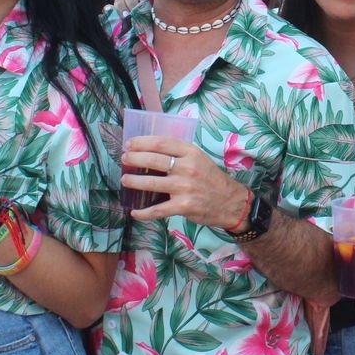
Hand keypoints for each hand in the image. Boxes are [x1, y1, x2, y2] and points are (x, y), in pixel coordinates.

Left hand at [123, 135, 248, 229]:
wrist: (231, 202)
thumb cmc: (212, 179)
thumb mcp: (199, 159)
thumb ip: (179, 155)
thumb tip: (151, 152)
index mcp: (191, 153)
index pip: (162, 143)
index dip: (142, 142)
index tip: (130, 143)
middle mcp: (187, 168)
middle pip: (153, 160)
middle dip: (134, 158)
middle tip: (124, 159)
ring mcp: (185, 187)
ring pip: (151, 183)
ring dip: (134, 182)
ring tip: (125, 180)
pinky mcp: (183, 206)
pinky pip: (158, 209)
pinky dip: (143, 212)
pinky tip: (135, 212)